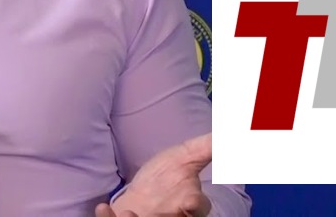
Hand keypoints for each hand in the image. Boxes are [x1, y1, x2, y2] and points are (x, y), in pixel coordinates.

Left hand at [93, 133, 211, 216]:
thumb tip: (233, 128)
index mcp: (189, 205)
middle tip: (154, 214)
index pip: (198, 208)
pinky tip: (103, 207)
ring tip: (129, 215)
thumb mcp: (186, 158)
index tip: (190, 201)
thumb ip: (208, 147)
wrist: (138, 199)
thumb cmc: (165, 180)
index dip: (195, 206)